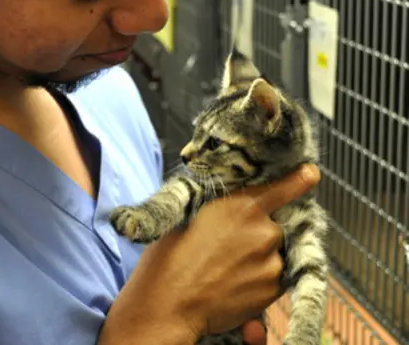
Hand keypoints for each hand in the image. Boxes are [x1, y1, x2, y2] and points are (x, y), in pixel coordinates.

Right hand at [99, 164, 319, 344]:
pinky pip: (273, 279)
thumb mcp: (188, 216)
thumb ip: (222, 209)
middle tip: (230, 248)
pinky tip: (231, 284)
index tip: (310, 173)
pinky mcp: (272, 290)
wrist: (169, 304)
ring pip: (274, 255)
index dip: (299, 180)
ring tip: (226, 270)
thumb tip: (234, 209)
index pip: (283, 188)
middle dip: (260, 235)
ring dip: (259, 260)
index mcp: (241, 206)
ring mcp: (271, 263)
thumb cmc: (169, 258)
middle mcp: (264, 232)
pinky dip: (258, 280)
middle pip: (275, 228)